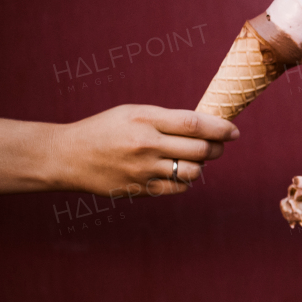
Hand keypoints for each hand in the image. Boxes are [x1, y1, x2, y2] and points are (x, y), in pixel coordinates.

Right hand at [48, 105, 238, 197]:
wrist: (68, 156)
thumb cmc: (105, 129)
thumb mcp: (134, 112)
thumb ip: (168, 118)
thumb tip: (207, 127)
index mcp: (145, 119)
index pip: (194, 124)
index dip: (220, 128)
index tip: (233, 131)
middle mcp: (146, 145)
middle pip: (199, 150)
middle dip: (217, 148)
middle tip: (219, 145)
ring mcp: (143, 170)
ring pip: (192, 171)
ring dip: (201, 165)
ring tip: (196, 158)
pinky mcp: (139, 189)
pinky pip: (177, 189)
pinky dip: (186, 181)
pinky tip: (179, 172)